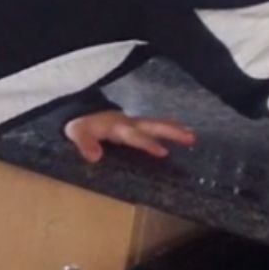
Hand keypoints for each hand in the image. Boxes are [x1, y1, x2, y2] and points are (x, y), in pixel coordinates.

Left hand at [64, 111, 196, 163]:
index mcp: (116, 127)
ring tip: (193, 136)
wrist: (78, 112)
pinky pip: (153, 127)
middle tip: (191, 137)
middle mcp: (128, 123)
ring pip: (156, 125)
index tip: (164, 153)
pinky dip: (169, 129)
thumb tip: (94, 157)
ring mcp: (133, 123)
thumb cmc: (79, 125)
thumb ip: (84, 143)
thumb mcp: (75, 132)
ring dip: (174, 130)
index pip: (134, 136)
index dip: (147, 144)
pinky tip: (182, 135)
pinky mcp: (134, 125)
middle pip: (152, 126)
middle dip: (171, 131)